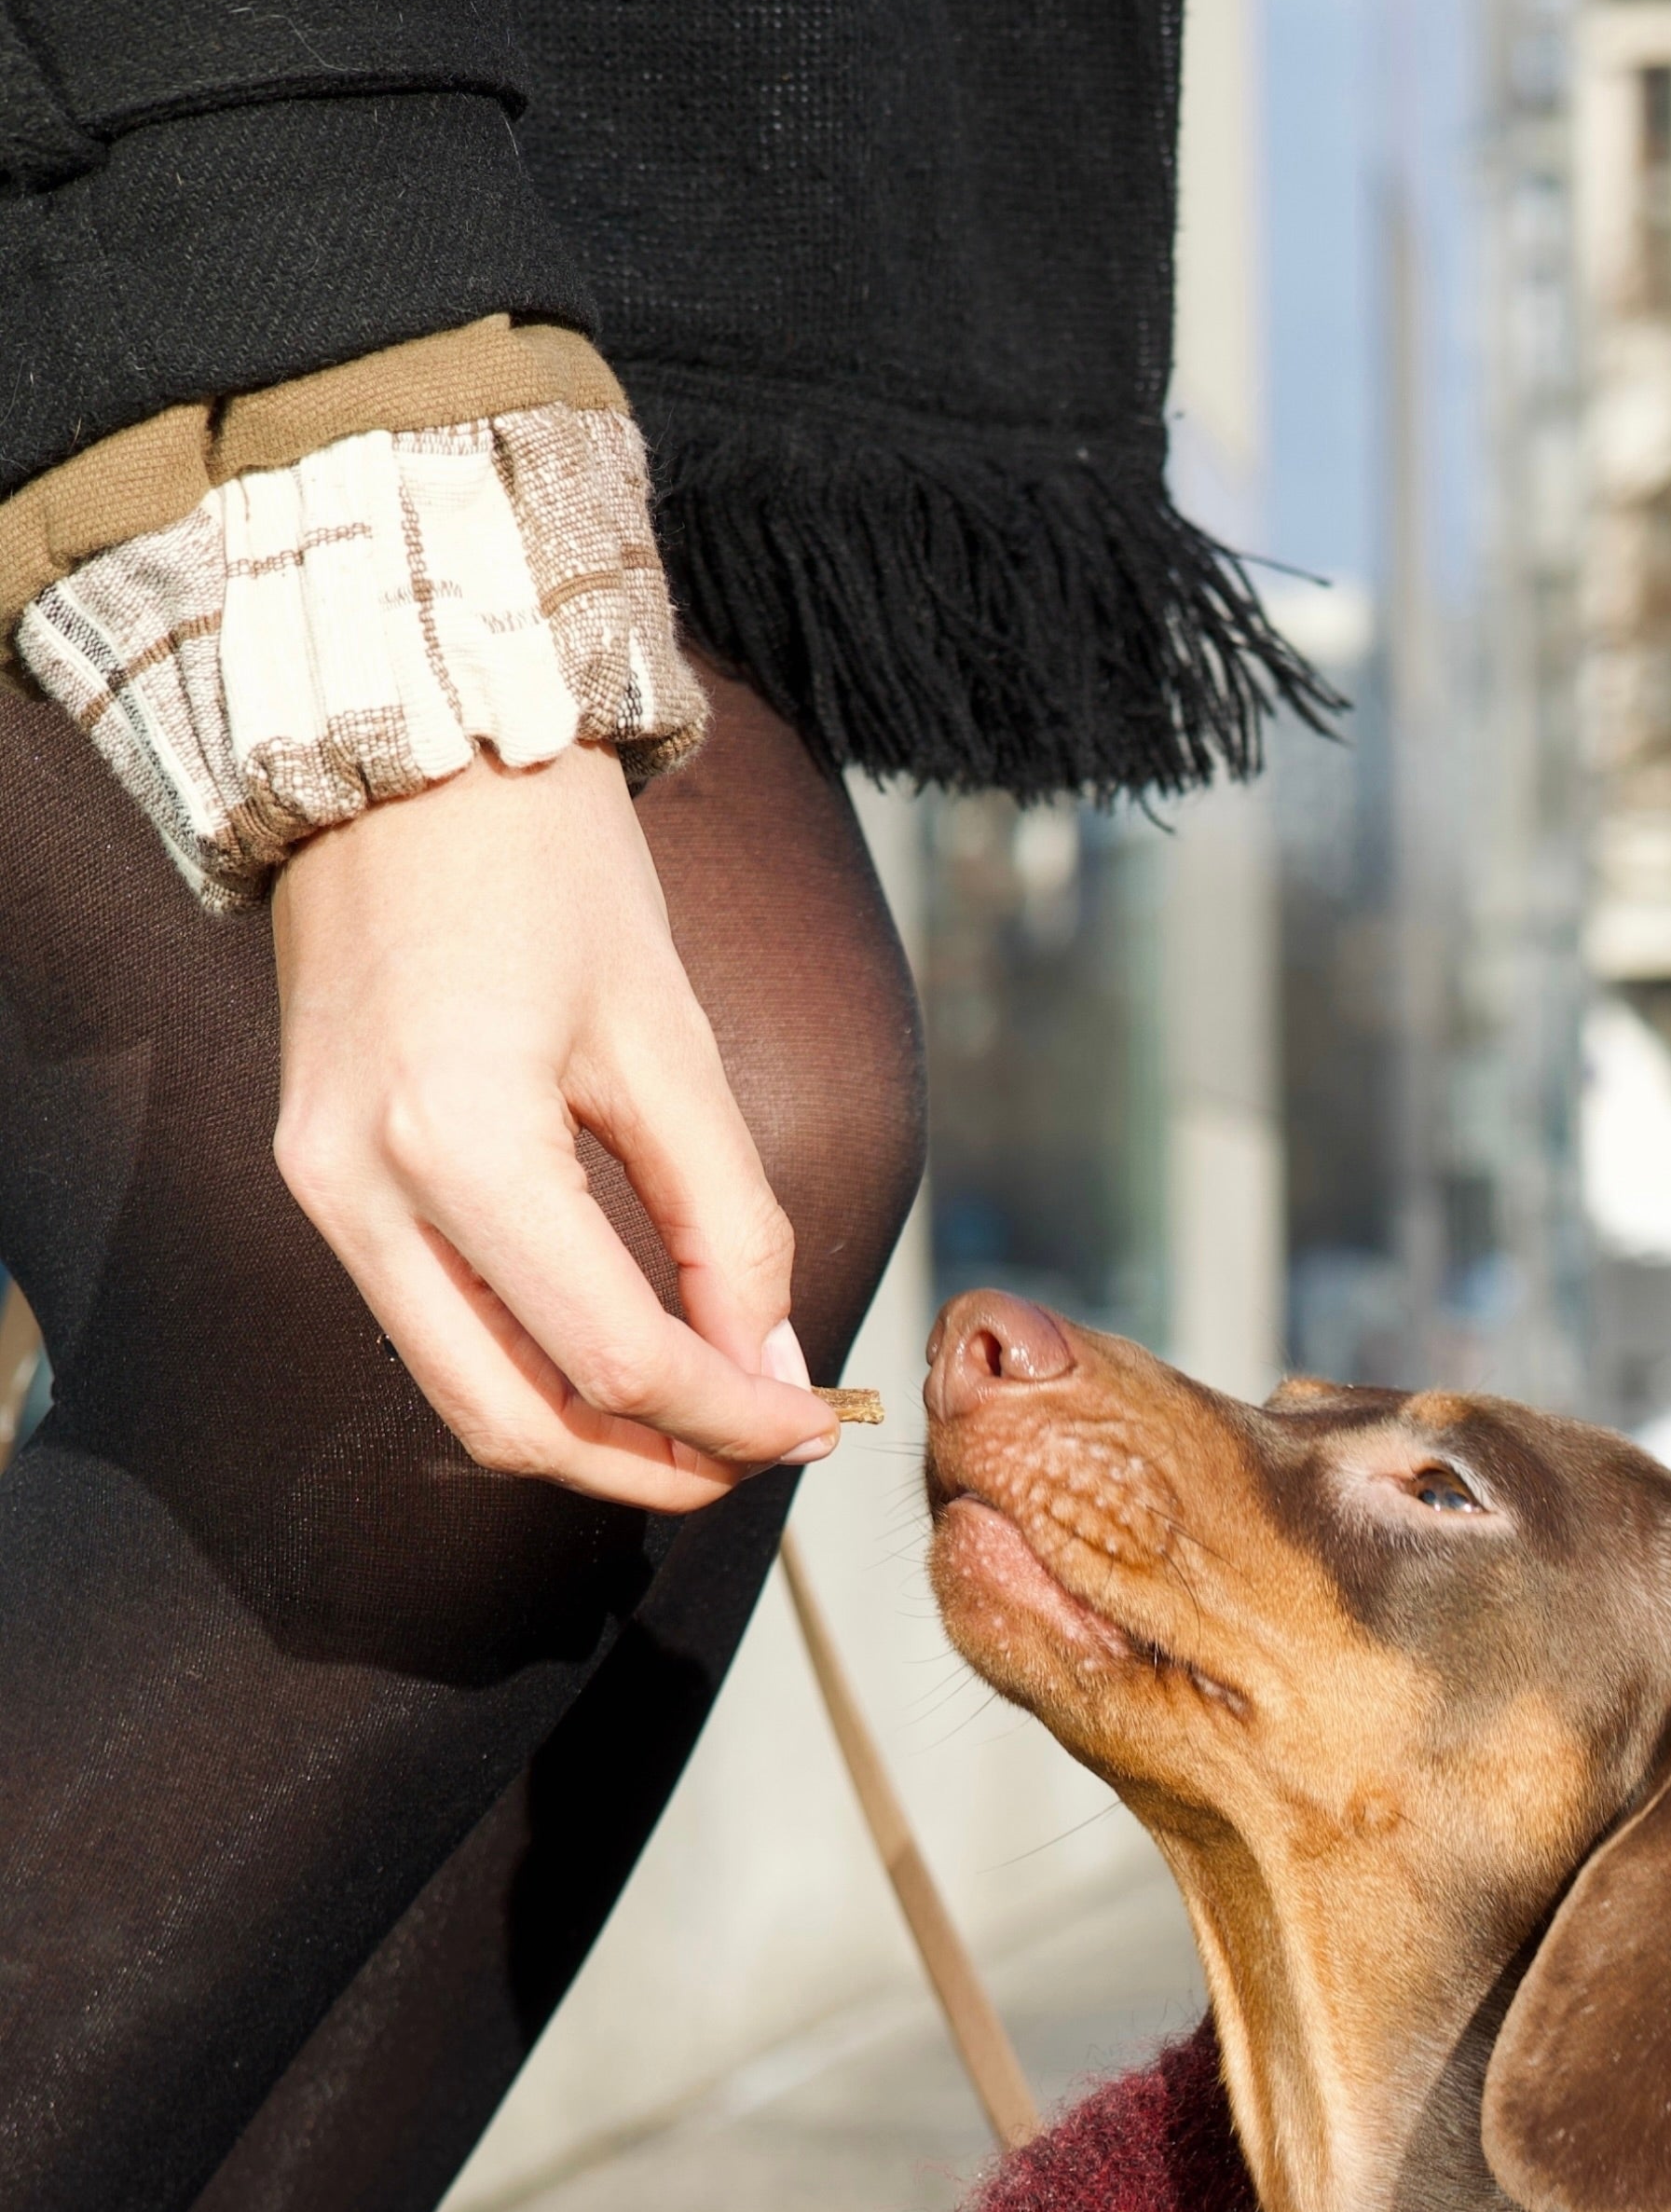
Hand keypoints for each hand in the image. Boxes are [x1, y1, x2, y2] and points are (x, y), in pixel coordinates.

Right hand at [270, 742, 840, 1511]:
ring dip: (589, 1437)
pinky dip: (530, 1370)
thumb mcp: (669, 1045)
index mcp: (457, 1143)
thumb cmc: (543, 864)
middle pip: (517, 1423)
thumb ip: (730, 1225)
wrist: (400, 747)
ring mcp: (321, 1190)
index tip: (812, 1425)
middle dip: (652, 1465)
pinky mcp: (318, 1179)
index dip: (731, 1418)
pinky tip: (622, 1358)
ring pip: (464, 1398)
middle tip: (758, 1455)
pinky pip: (429, 1328)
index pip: (616, 1358)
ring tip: (704, 1422)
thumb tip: (772, 1369)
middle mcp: (361, 1189)